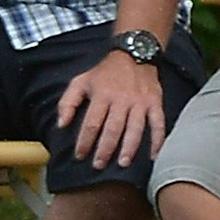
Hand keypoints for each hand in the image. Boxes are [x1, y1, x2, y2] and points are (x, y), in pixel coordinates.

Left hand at [56, 49, 165, 169]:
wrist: (133, 54)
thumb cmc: (104, 72)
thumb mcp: (81, 81)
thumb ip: (68, 102)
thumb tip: (61, 124)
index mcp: (101, 95)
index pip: (92, 122)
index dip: (85, 141)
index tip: (80, 155)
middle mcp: (121, 99)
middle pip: (112, 128)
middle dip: (105, 149)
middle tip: (99, 165)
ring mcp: (140, 102)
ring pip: (135, 129)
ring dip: (129, 148)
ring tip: (123, 163)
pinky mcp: (155, 103)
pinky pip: (158, 124)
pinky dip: (158, 141)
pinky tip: (154, 156)